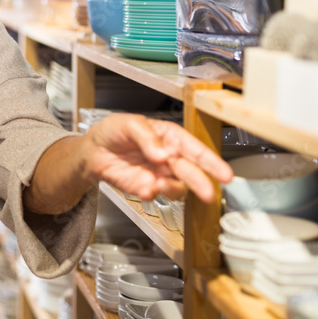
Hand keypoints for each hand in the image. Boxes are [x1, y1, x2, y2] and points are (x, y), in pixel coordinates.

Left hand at [81, 114, 231, 202]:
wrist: (93, 150)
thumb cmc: (114, 131)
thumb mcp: (129, 124)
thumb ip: (147, 137)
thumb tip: (162, 152)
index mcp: (170, 138)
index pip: (195, 149)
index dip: (212, 162)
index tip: (224, 173)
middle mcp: (169, 157)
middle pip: (192, 172)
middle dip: (201, 183)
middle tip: (207, 193)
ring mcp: (159, 174)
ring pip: (177, 187)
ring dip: (173, 189)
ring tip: (160, 184)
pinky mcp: (146, 187)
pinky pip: (155, 195)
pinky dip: (152, 193)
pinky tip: (146, 188)